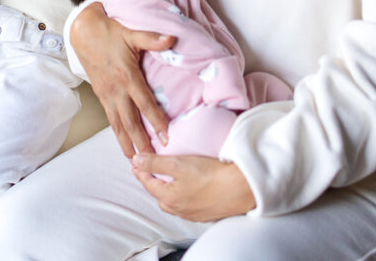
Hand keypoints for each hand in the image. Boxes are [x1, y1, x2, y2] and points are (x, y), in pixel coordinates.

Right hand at [70, 3, 174, 157]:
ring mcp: (107, 95)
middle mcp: (116, 90)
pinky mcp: (101, 95)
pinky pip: (110, 119)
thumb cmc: (110, 32)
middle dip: (141, 142)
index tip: (166, 137)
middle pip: (130, 122)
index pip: (144, 103)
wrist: (83, 33)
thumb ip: (152, 39)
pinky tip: (124, 143)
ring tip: (135, 161)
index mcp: (127, 76)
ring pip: (117, 125)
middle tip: (152, 160)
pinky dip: (117, 134)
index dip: (156, 121)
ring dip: (126, 143)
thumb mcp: (132, 33)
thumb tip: (172, 38)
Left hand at [132, 153, 255, 220]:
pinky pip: (190, 206)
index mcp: (169, 198)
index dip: (141, 171)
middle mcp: (180, 210)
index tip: (136, 163)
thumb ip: (155, 163)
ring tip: (170, 180)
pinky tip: (191, 190)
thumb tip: (136, 160)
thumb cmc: (210, 175)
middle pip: (160, 196)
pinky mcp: (208, 213)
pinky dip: (185, 197)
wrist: (240, 189)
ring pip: (175, 203)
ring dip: (169, 192)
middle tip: (151, 171)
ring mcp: (194, 214)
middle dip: (153, 184)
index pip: (148, 184)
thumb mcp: (178, 164)